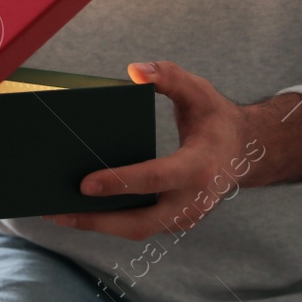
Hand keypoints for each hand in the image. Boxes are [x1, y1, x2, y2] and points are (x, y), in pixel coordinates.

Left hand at [43, 60, 301, 240]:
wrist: (245, 152)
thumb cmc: (215, 118)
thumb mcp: (199, 91)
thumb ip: (169, 77)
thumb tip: (134, 71)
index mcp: (199, 167)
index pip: (155, 179)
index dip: (120, 182)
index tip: (84, 183)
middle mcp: (192, 201)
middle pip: (140, 222)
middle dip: (97, 220)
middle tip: (57, 211)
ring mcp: (184, 216)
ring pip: (136, 229)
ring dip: (97, 225)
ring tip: (56, 214)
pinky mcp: (174, 221)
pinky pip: (138, 225)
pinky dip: (109, 222)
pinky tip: (77, 211)